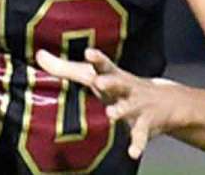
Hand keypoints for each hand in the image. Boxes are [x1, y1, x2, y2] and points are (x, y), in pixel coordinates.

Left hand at [36, 48, 181, 159]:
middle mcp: (125, 88)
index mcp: (112, 75)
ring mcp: (137, 106)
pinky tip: (133, 152)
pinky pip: (141, 135)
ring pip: (129, 107)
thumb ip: (65, 68)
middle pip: (118, 82)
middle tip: (99, 82)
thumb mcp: (95, 76)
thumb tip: (39, 54)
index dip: (97, 58)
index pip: (104, 64)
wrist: (166, 101)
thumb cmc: (118, 85)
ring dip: (121, 110)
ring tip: (111, 114)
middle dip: (110, 81)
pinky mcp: (145, 125)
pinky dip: (137, 144)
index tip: (89, 52)